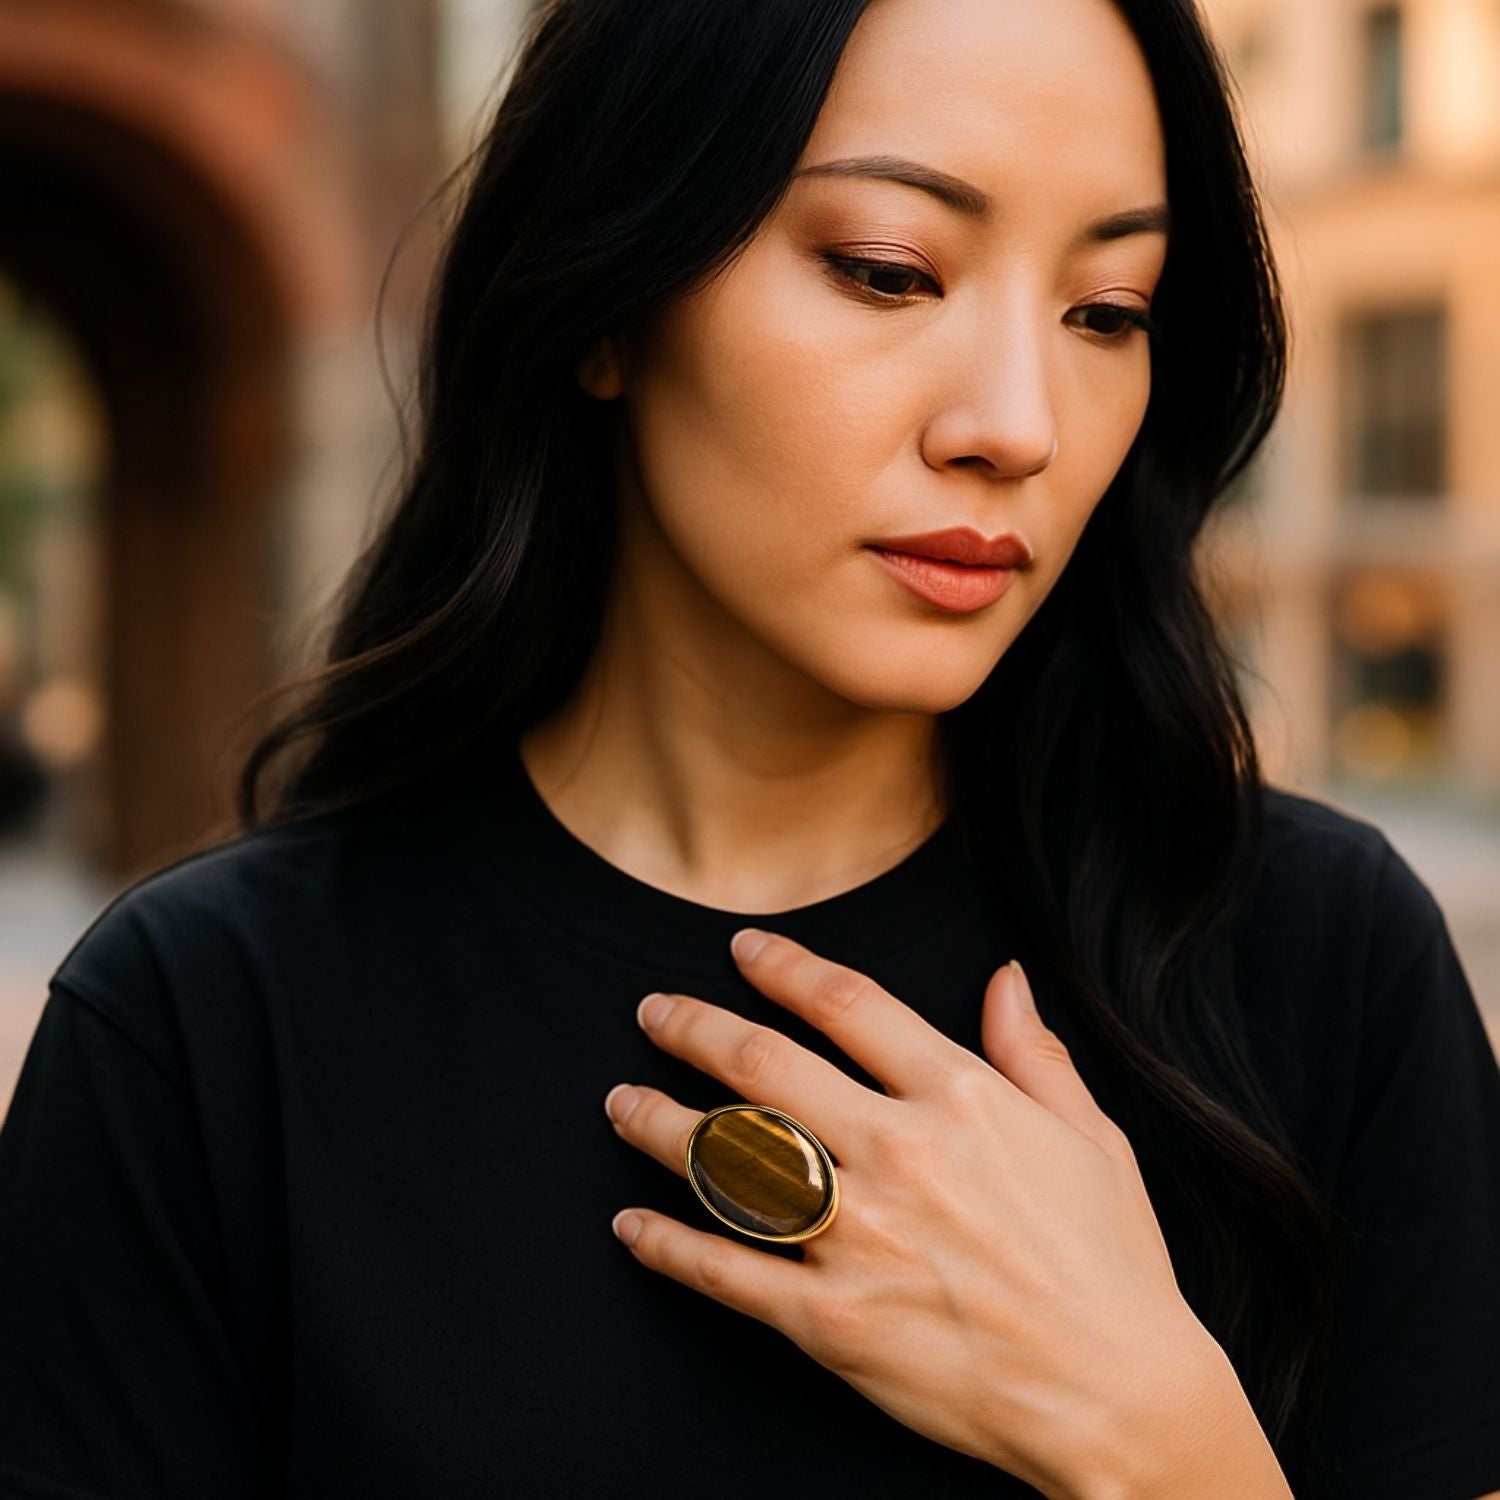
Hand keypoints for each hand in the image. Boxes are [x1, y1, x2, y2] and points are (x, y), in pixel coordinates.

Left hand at [603, 928, 1233, 1497]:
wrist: (1121, 1397)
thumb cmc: (1113, 1264)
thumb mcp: (1092, 1136)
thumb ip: (1033, 1050)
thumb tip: (1006, 976)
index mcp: (958, 1099)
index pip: (846, 1004)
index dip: (784, 967)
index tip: (742, 951)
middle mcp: (895, 1152)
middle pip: (762, 1064)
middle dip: (693, 1027)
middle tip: (654, 1011)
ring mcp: (857, 1236)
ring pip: (727, 1159)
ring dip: (660, 1123)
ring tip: (622, 1102)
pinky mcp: (830, 1319)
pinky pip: (726, 1272)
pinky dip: (668, 1244)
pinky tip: (631, 1224)